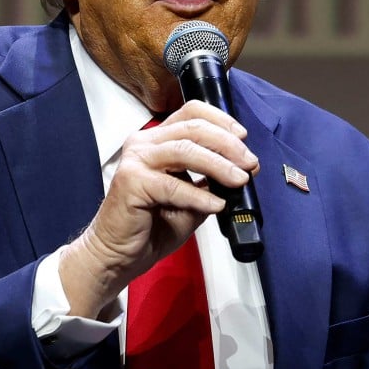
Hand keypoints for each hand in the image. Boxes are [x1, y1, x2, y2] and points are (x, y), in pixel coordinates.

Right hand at [57, 100, 258, 318]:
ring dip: (218, 165)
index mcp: (157, 140)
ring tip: (240, 180)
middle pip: (192, 129)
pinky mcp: (131, 182)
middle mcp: (144, 143)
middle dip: (227, 144)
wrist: (118, 255)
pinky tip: (217, 204)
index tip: (243, 137)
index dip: (220, 120)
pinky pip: (173, 185)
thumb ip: (211, 181)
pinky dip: (199, 195)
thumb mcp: (191, 198)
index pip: (191, 113)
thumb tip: (244, 169)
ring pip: (185, 151)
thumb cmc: (152, 226)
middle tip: (249, 162)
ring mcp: (136, 160)